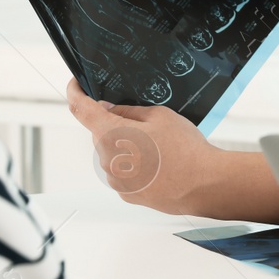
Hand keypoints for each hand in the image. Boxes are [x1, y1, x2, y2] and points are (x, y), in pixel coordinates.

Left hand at [66, 79, 227, 214]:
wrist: (203, 184)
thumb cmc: (185, 150)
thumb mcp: (159, 115)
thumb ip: (127, 110)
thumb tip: (108, 109)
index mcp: (111, 134)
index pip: (80, 109)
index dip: (75, 92)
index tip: (76, 85)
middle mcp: (107, 159)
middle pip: (101, 133)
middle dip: (116, 124)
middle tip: (146, 125)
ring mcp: (116, 180)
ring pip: (112, 153)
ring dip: (126, 146)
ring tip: (159, 149)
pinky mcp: (126, 193)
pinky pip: (122, 171)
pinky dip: (134, 164)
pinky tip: (158, 164)